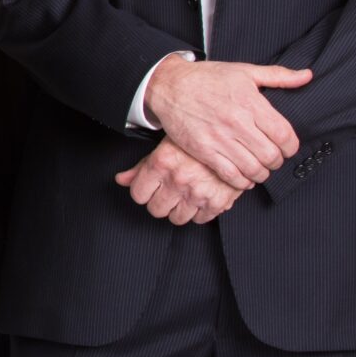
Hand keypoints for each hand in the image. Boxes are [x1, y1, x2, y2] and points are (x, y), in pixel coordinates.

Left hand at [116, 139, 242, 224]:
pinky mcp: (217, 201)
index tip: (149, 189)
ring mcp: (198, 192)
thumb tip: (121, 180)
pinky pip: (200, 219)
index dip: (143, 192)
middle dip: (160, 203)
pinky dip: (199, 212)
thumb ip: (141, 166)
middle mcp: (178, 180)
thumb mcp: (165, 146)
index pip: (138, 195)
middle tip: (168, 193)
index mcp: (161, 164)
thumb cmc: (197, 139)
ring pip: (177, 218)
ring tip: (184, 196)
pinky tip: (200, 199)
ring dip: (179, 210)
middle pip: (156, 210)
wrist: (233, 137)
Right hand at [143, 57, 310, 188]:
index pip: (284, 136)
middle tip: (274, 158)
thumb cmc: (207, 78)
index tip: (288, 147)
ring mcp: (219, 139)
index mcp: (250, 103)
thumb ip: (278, 76)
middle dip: (277, 161)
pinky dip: (242, 182)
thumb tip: (307, 76)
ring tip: (260, 168)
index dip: (291, 146)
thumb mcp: (244, 71)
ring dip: (262, 173)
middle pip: (271, 156)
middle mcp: (237, 123)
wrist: (170, 85)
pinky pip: (231, 175)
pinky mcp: (204, 151)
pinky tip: (244, 177)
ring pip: (253, 169)